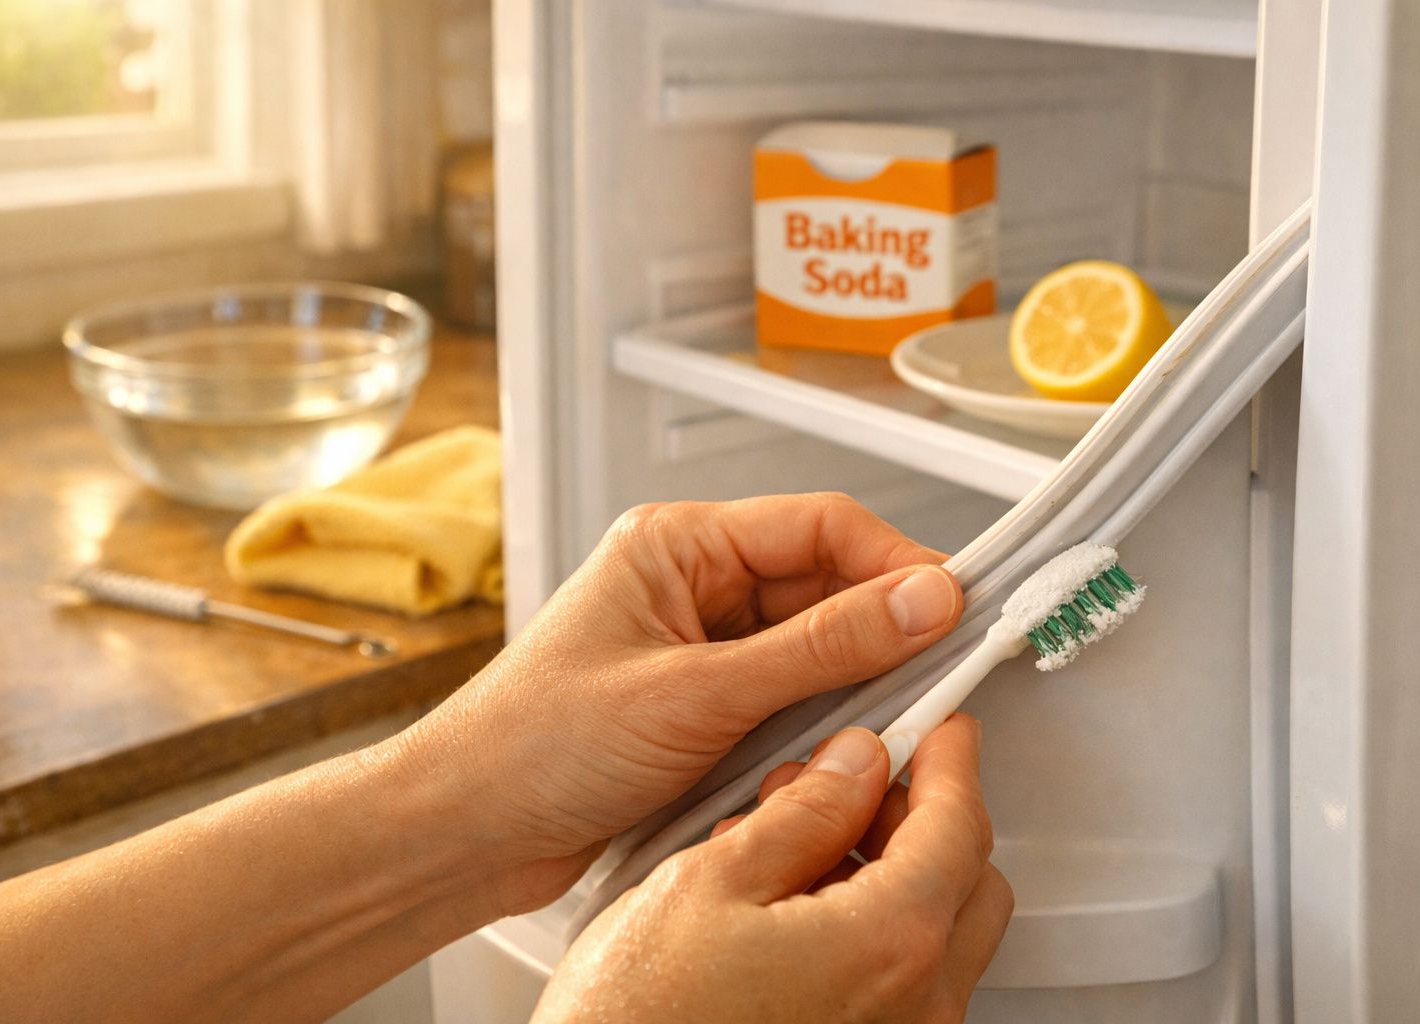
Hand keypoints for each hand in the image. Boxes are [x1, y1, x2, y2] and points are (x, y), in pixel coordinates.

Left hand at [390, 493, 964, 916]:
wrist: (466, 833)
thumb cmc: (532, 747)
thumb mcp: (696, 693)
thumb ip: (819, 648)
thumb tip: (917, 602)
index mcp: (675, 545)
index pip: (818, 526)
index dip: (895, 563)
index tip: (954, 606)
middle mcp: (690, 586)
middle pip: (822, 584)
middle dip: (881, 627)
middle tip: (941, 668)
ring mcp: (698, 648)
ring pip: (812, 645)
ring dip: (851, 680)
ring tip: (888, 716)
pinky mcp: (702, 707)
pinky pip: (788, 696)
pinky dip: (819, 721)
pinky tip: (834, 746)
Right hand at [533, 715, 1012, 1023]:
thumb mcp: (711, 884)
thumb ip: (803, 813)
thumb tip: (852, 767)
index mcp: (889, 946)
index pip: (959, 827)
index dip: (948, 761)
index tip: (939, 730)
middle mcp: (915, 1011)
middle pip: (967, 886)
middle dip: (920, 821)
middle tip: (854, 786)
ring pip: (935, 939)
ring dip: (888, 878)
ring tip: (792, 851)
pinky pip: (901, 989)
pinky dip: (867, 936)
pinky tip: (788, 916)